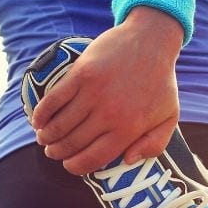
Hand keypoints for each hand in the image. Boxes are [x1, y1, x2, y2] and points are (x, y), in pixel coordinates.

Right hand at [30, 8, 182, 174]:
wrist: (151, 41)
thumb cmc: (161, 81)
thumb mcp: (170, 116)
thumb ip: (154, 143)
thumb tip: (128, 160)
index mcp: (129, 129)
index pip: (94, 158)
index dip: (76, 167)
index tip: (69, 167)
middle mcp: (109, 114)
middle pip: (73, 143)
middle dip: (58, 152)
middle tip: (52, 152)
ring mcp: (93, 93)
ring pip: (60, 124)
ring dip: (47, 136)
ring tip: (44, 138)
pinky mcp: (81, 74)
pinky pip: (54, 100)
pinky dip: (41, 113)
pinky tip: (37, 120)